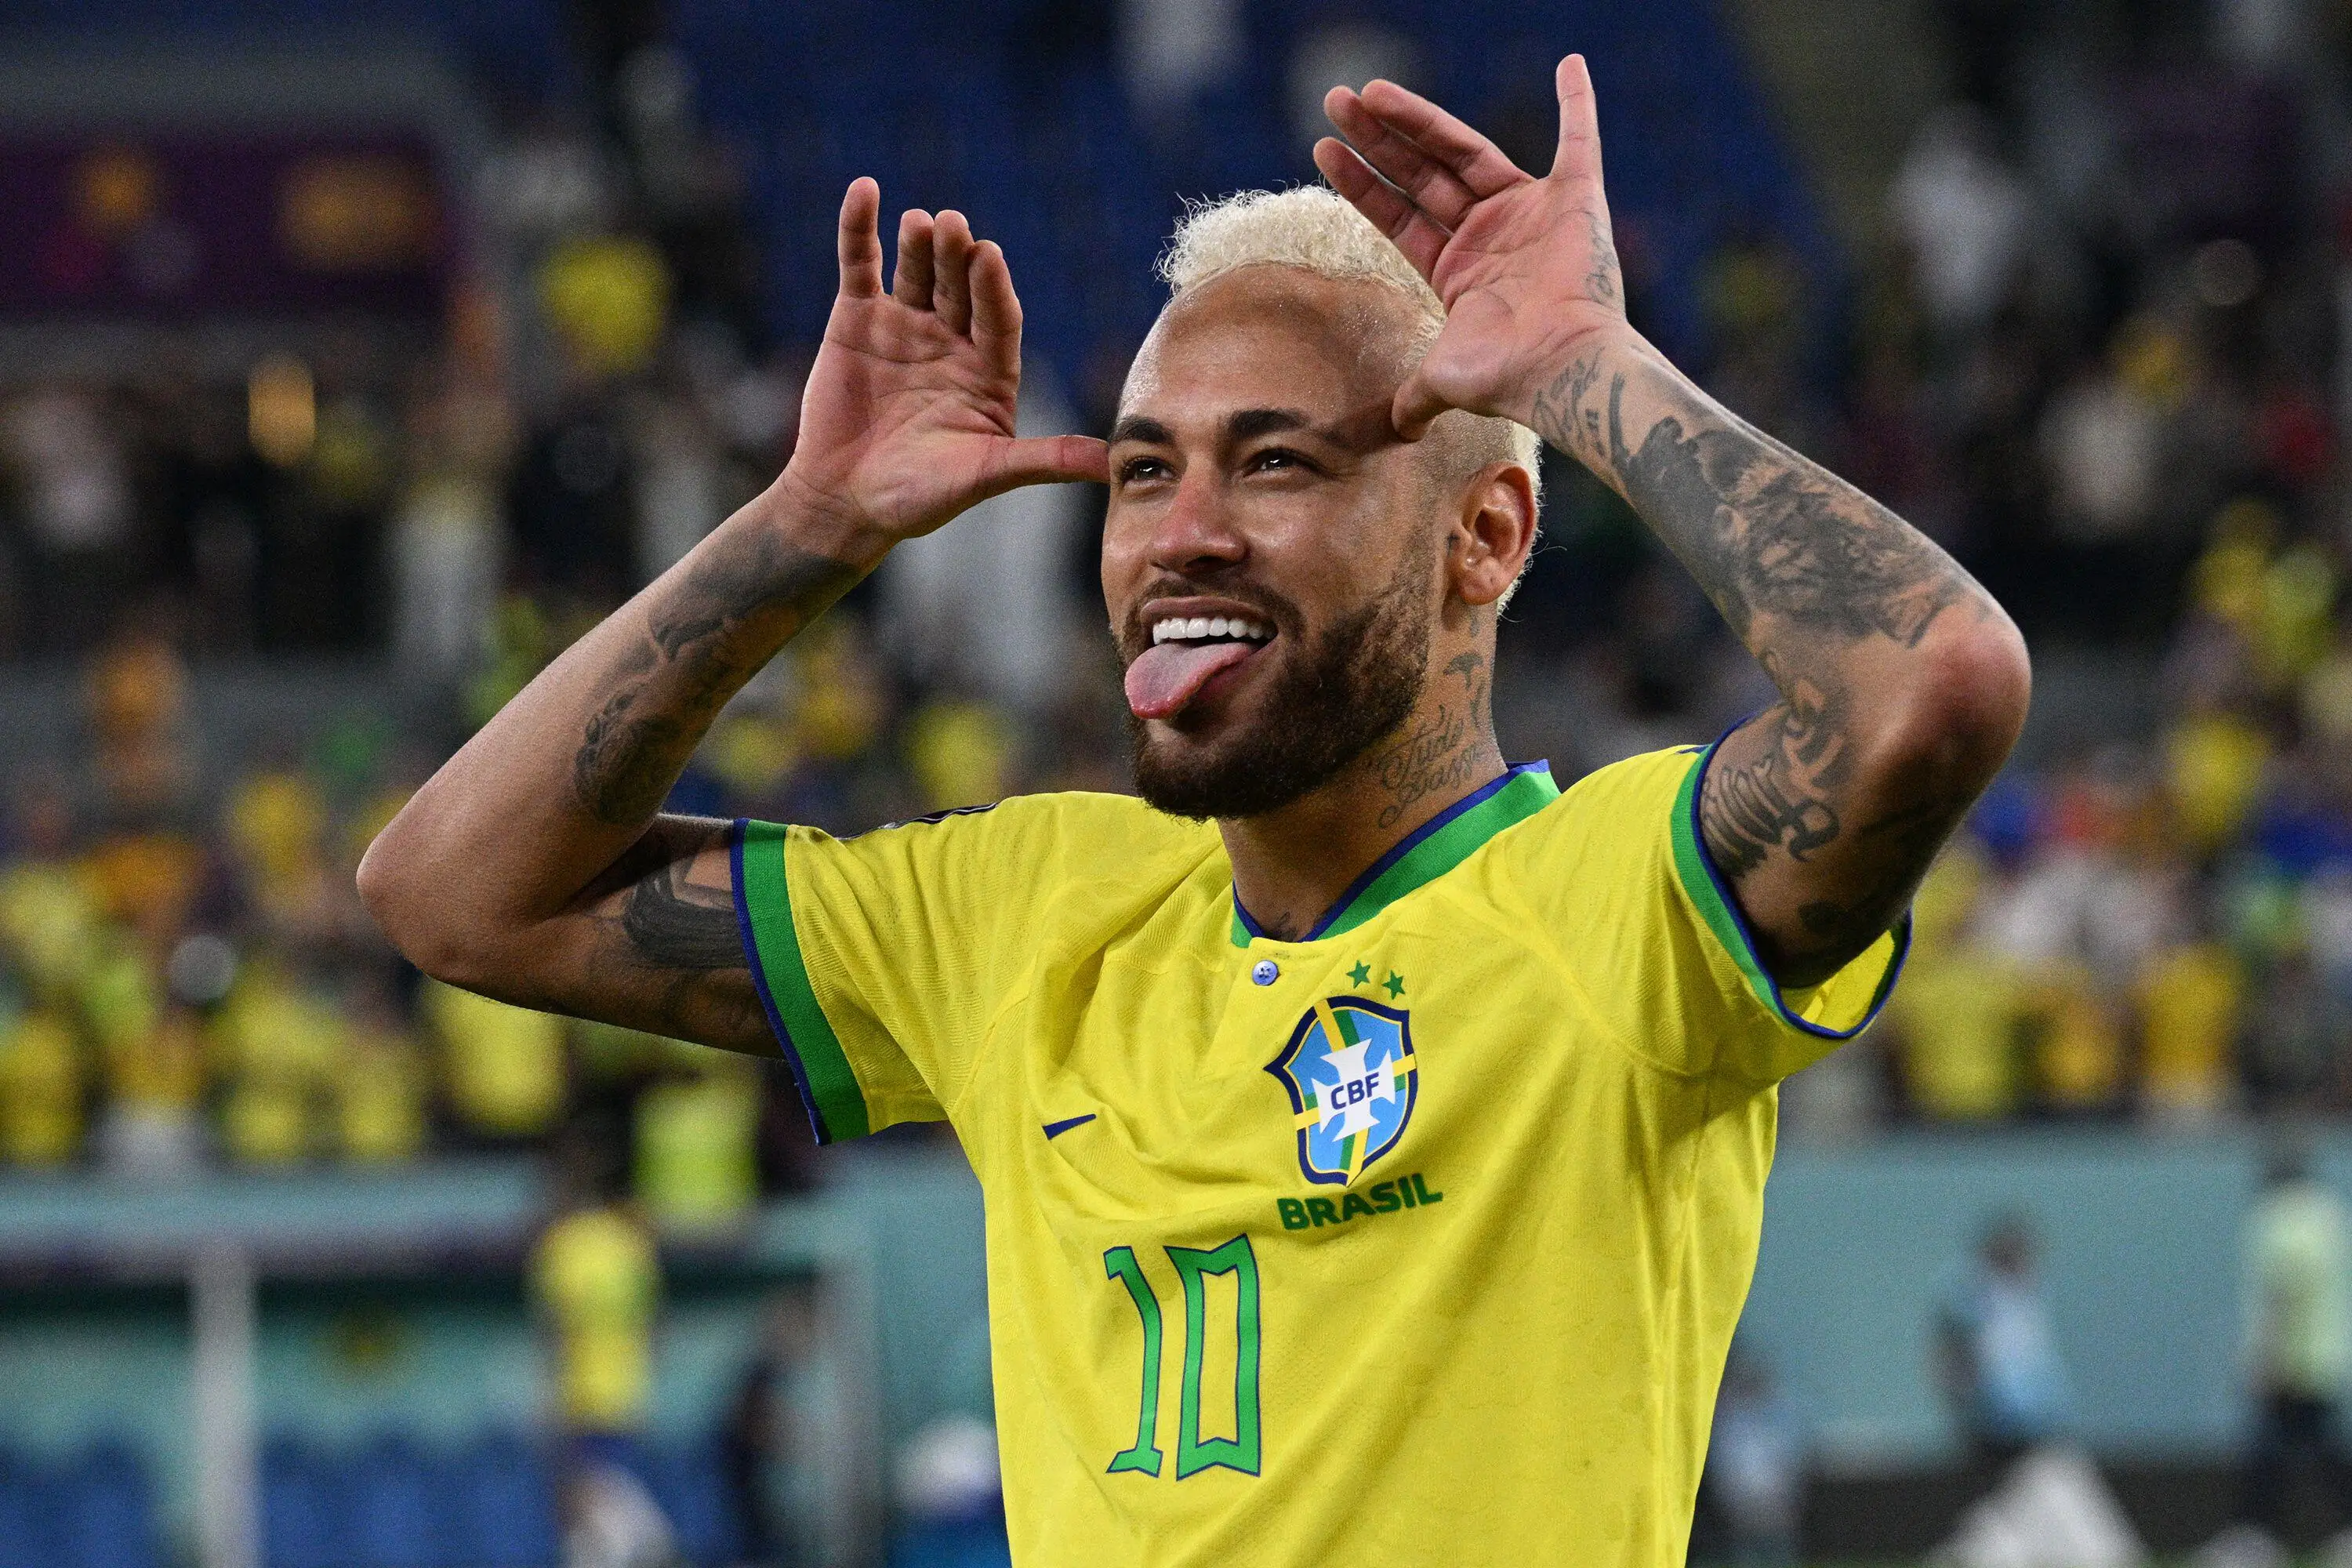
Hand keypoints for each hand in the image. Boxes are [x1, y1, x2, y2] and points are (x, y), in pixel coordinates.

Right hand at [779, 179, 1107, 555]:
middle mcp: (952, 340)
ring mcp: (905, 325)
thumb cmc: (919, 498)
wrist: (844, 502)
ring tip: (921, 220)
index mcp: (989, 371)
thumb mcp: (985, 476)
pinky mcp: (857, 318)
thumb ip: (1044, 461)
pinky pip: (860, 265)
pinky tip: (864, 191)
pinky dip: (860, 228)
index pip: (1000, 320)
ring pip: (916, 272)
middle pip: (960, 289)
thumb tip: (1111, 463)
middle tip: (954, 227)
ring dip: (918, 243)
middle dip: (956, 258)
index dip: (994, 289)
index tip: (990, 257)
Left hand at [1315, 56, 1628, 439]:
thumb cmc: (1510, 377)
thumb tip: (1396, 431)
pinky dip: (1580, 104)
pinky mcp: (1576, 200)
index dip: (1361, 183)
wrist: (1564, 371)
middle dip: (1377, 139)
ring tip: (1371, 91)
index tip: (1322, 148)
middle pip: (1421, 173)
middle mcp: (1490, 234)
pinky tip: (1569, 64)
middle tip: (1334, 99)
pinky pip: (1582, 140)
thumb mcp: (1444, 381)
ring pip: (1464, 148)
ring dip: (1419, 117)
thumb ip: (1415, 396)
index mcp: (1458, 269)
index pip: (1398, 214)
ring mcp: (1532, 213)